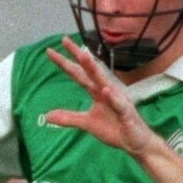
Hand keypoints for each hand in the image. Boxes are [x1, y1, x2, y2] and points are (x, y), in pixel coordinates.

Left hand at [44, 37, 157, 158]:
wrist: (135, 143)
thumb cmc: (115, 130)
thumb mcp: (87, 124)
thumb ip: (69, 118)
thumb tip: (47, 116)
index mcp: (96, 92)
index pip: (78, 74)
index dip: (65, 63)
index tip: (49, 51)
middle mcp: (106, 91)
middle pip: (89, 71)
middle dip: (78, 56)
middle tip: (64, 40)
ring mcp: (117, 100)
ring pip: (104, 82)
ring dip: (94, 69)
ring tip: (83, 56)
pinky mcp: (126, 113)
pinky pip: (118, 105)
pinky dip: (112, 98)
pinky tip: (105, 90)